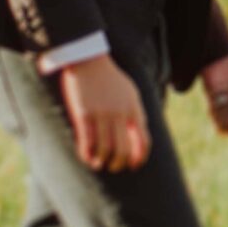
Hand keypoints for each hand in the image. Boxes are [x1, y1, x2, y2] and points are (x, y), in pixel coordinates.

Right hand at [57, 54, 148, 171]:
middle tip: (113, 166)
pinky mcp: (84, 114)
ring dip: (102, 161)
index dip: (139, 157)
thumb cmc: (110, 78)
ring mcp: (102, 115)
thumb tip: (139, 134)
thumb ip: (135, 113)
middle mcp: (120, 114)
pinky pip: (87, 142)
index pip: (143, 141)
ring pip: (105, 149)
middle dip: (118, 163)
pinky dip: (87, 154)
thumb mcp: (130, 93)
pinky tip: (87, 157)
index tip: (133, 165)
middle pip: (123, 150)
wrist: (89, 59)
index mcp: (134, 109)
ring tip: (98, 163)